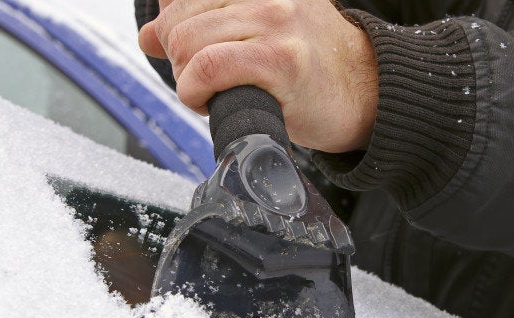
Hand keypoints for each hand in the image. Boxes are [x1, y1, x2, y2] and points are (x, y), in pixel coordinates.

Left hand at [138, 0, 377, 152]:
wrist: (364, 91)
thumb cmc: (309, 64)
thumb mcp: (257, 27)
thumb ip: (206, 21)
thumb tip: (149, 34)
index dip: (170, 28)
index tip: (186, 53)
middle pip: (179, 19)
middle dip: (177, 58)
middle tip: (201, 81)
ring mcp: (276, 20)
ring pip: (189, 42)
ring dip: (187, 79)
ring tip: (210, 92)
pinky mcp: (281, 59)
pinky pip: (209, 68)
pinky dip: (194, 91)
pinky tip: (207, 101)